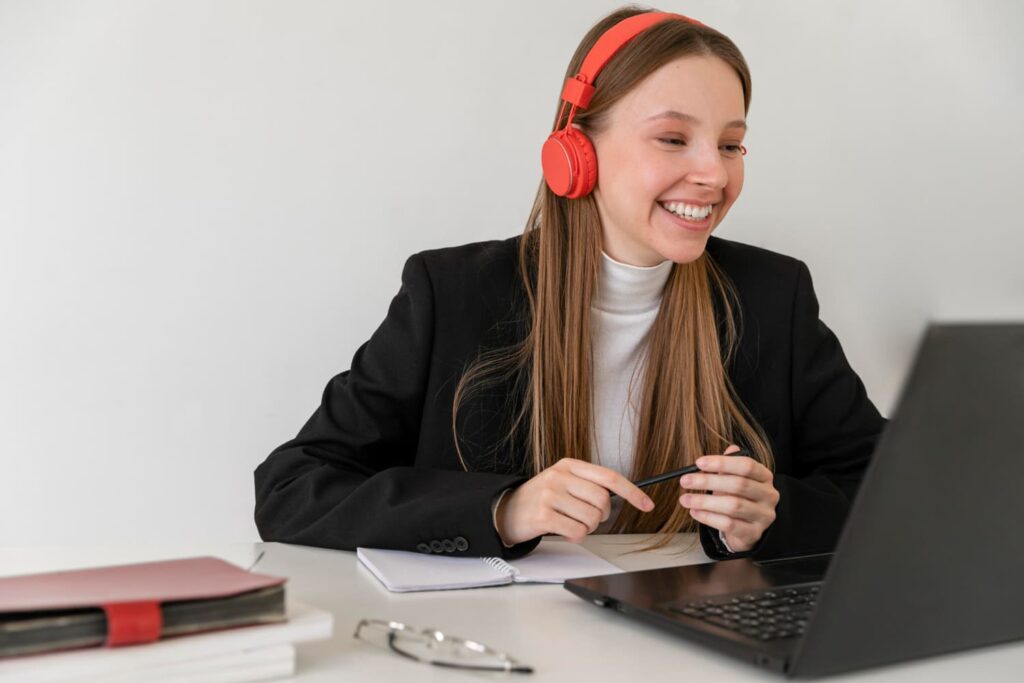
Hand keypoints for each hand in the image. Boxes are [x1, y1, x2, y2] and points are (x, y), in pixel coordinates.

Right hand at [495, 458, 654, 544]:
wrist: (506, 510)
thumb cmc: (541, 498)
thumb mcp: (563, 481)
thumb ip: (588, 483)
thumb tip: (623, 495)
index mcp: (569, 465)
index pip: (609, 477)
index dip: (632, 492)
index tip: (647, 504)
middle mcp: (559, 476)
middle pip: (602, 500)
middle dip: (603, 515)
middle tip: (589, 517)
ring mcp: (550, 495)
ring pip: (592, 518)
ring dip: (588, 527)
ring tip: (571, 522)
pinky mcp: (544, 515)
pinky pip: (578, 531)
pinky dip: (576, 536)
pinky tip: (563, 530)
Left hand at [679, 445, 778, 552]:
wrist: (748, 528)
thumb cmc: (738, 498)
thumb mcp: (733, 479)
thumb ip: (724, 468)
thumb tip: (705, 460)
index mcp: (765, 476)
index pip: (747, 465)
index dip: (722, 462)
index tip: (698, 463)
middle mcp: (768, 495)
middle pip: (739, 485)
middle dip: (708, 482)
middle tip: (685, 481)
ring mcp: (764, 516)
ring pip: (733, 506)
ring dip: (704, 501)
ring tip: (685, 499)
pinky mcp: (754, 533)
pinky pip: (729, 524)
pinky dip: (708, 517)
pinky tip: (694, 512)